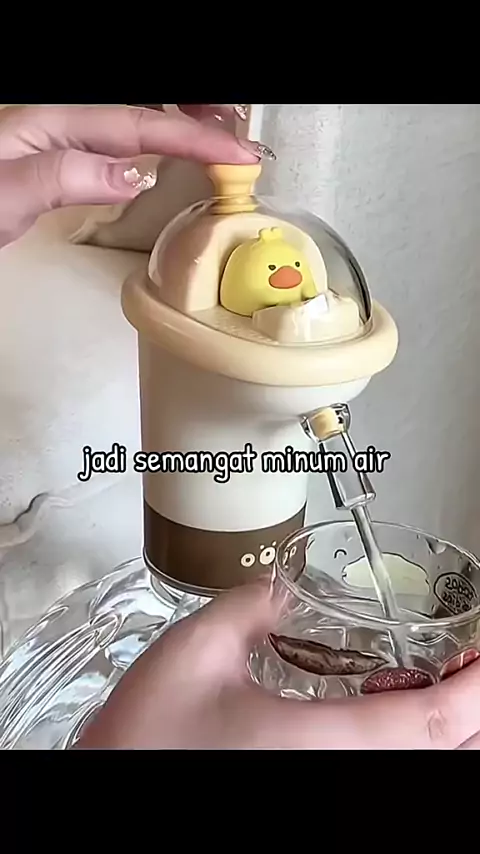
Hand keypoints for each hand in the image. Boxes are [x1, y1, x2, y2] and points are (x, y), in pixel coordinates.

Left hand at [0, 104, 264, 248]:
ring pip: (133, 119)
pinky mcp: (56, 156)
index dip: (192, 140)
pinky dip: (152, 139)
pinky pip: (116, 137)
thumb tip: (130, 169)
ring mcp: (58, 136)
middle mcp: (58, 123)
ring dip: (180, 125)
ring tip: (217, 135)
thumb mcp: (7, 196)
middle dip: (196, 118)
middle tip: (241, 136)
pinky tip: (162, 151)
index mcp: (51, 124)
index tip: (236, 155)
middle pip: (142, 110)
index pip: (138, 127)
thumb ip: (67, 175)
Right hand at [77, 578, 479, 749]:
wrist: (114, 785)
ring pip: (414, 770)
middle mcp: (332, 775)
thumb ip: (250, 607)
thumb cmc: (147, 737)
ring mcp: (322, 787)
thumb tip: (283, 587)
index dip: (474, 689)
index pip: (426, 723)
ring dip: (443, 727)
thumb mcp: (197, 650)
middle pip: (437, 754)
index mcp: (316, 742)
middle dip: (470, 707)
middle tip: (474, 661)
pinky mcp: (304, 787)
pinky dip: (407, 740)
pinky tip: (392, 710)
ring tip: (447, 680)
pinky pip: (382, 772)